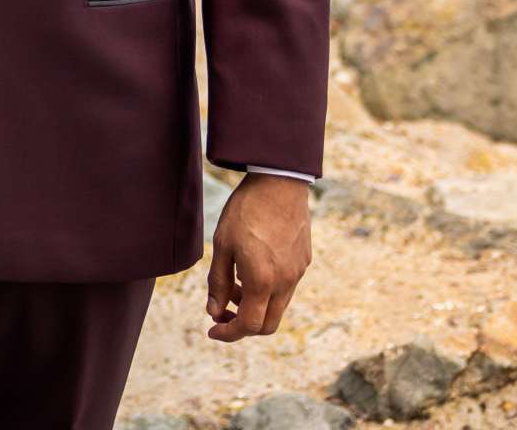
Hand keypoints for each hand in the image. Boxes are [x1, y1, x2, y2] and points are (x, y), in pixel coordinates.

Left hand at [205, 173, 311, 340]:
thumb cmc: (245, 211)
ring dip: (254, 305)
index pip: (249, 325)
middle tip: (221, 313)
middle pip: (267, 324)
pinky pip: (286, 287)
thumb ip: (217, 282)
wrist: (279, 182)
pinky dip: (266, 291)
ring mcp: (298, 273)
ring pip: (277, 306)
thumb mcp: (222, 245)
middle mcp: (285, 283)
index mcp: (262, 281)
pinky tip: (250, 268)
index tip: (212, 329)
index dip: (228, 333)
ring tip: (231, 284)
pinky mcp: (304, 261)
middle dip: (243, 326)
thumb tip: (213, 311)